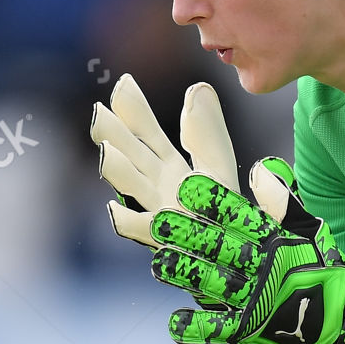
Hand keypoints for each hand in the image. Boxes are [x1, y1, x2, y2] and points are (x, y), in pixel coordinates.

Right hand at [90, 73, 237, 247]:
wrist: (245, 259)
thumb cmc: (230, 216)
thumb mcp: (221, 167)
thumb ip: (209, 133)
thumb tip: (199, 88)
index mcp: (172, 171)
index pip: (149, 135)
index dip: (135, 111)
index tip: (122, 84)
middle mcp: (160, 191)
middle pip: (134, 157)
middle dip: (116, 136)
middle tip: (99, 112)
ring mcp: (162, 216)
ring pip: (136, 190)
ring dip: (121, 173)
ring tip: (108, 153)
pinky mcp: (171, 243)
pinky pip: (148, 233)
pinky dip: (131, 223)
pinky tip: (115, 211)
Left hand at [149, 156, 344, 343]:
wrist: (339, 318)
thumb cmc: (320, 268)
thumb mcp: (309, 228)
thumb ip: (283, 199)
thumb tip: (262, 166)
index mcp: (273, 240)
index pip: (241, 215)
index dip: (214, 202)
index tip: (188, 187)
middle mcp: (260, 267)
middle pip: (219, 247)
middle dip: (190, 234)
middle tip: (161, 221)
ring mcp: (253, 299)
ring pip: (212, 282)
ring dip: (185, 274)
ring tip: (159, 262)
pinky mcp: (247, 329)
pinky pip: (217, 328)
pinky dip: (197, 327)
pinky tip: (175, 321)